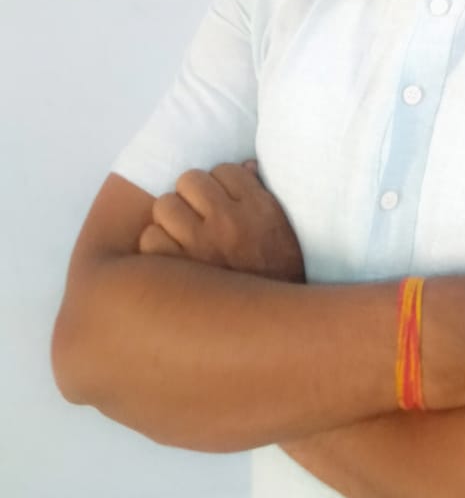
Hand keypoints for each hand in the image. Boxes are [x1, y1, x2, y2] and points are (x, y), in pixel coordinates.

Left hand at [139, 161, 305, 282]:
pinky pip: (150, 238)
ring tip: (183, 237)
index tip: (222, 203)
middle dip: (191, 197)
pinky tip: (172, 259)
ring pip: (164, 205)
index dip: (220, 186)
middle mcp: (231, 222)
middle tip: (198, 218)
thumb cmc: (276, 276)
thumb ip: (262, 194)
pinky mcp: (177, 270)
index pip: (225, 170)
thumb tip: (246, 166)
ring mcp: (202, 245)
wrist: (274, 331)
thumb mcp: (280, 230)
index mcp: (260, 208)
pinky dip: (157, 247)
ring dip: (170, 220)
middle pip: (190, 180)